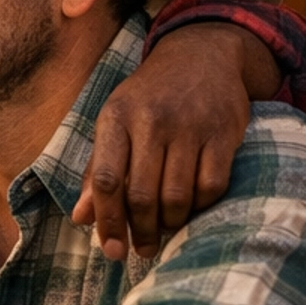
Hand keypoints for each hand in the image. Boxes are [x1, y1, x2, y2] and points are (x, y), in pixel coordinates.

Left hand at [74, 23, 271, 259]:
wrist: (201, 54)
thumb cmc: (149, 97)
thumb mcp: (115, 121)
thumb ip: (98, 170)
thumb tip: (81, 218)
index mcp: (117, 118)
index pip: (106, 179)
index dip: (107, 221)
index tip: (111, 250)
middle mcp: (152, 120)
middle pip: (142, 195)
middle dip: (141, 231)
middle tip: (143, 249)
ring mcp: (191, 126)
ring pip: (177, 196)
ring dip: (170, 224)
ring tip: (165, 231)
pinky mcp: (224, 132)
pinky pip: (212, 186)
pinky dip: (201, 208)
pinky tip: (193, 210)